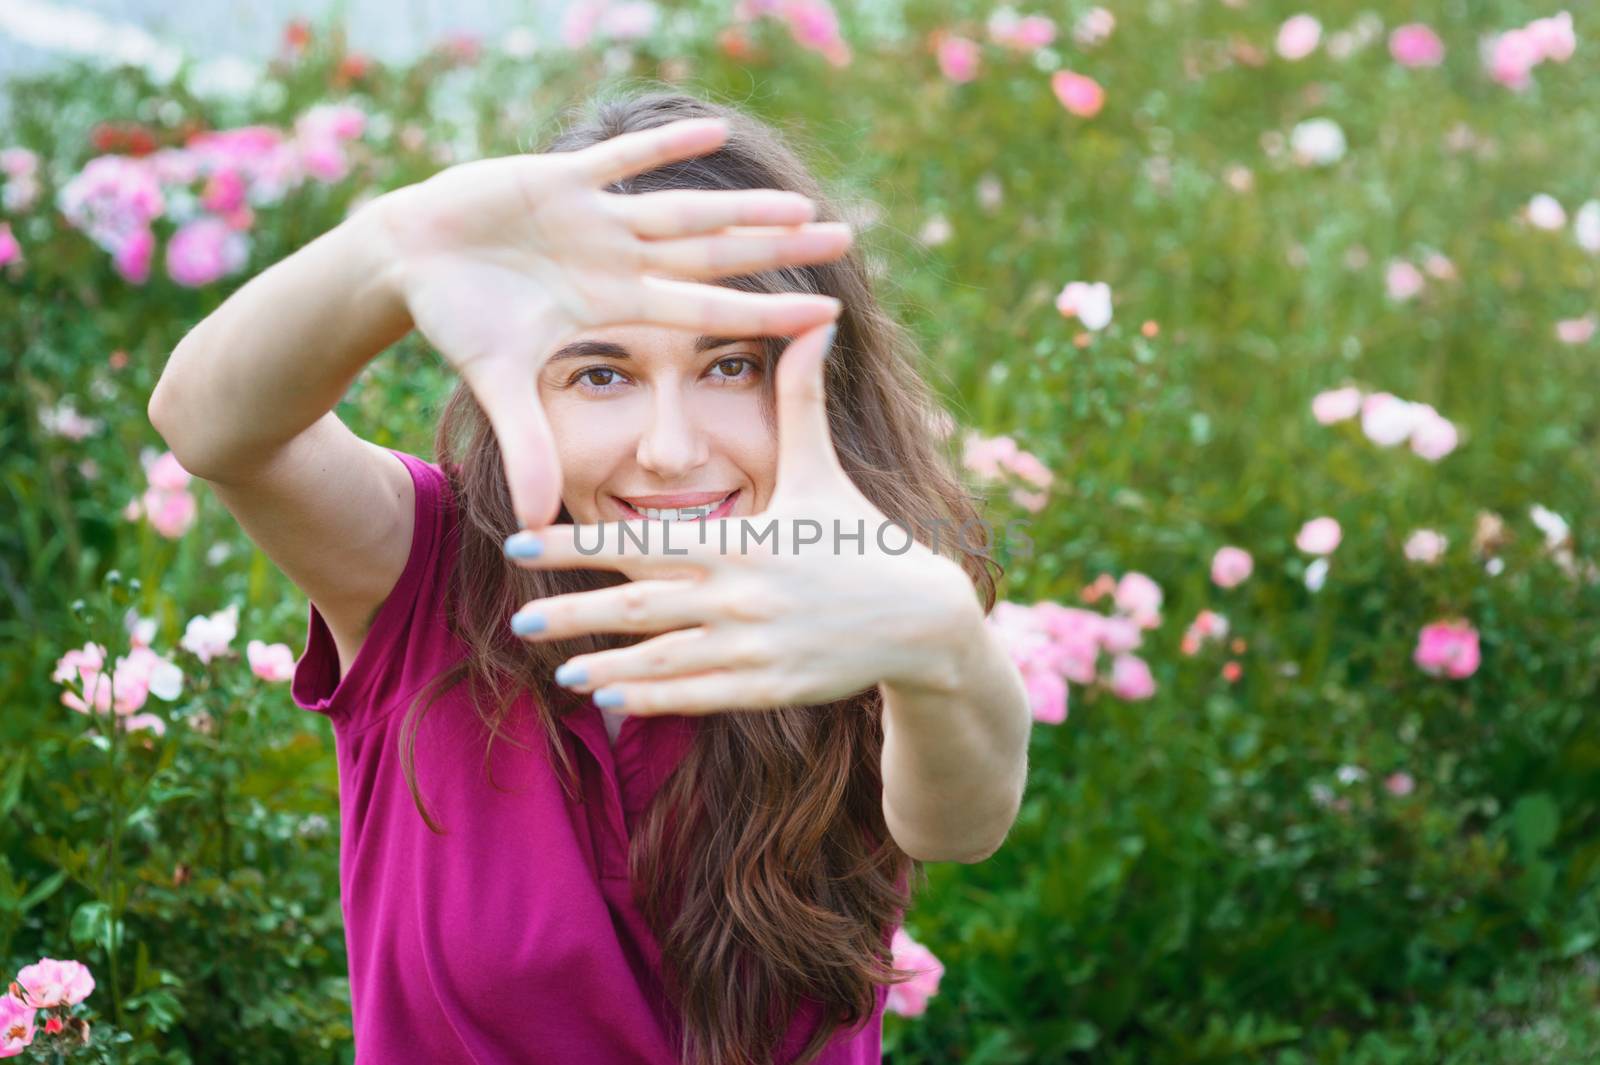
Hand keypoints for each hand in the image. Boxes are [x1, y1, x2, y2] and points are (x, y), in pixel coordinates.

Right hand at [374, 117, 851, 528]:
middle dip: (779, 247)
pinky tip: (713, 130)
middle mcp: (620, 260)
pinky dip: (661, 146)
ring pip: (684, 209)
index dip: (765, 311)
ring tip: (801, 200)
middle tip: (847, 239)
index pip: (708, 312)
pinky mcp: (559, 178)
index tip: (828, 312)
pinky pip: (621, 159)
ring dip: (741, 205)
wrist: (408, 261)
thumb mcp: (497, 385)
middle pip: (716, 255)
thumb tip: (536, 520)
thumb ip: (527, 444)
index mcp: (618, 305)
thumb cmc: (458, 319)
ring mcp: (596, 218)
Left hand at [502, 320, 985, 714]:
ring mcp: (756, 646)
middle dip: (575, 612)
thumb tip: (817, 320)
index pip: (642, 541)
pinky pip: (699, 696)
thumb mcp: (825, 470)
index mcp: (743, 539)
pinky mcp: (774, 687)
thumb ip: (804, 399)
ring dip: (605, 664)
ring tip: (558, 672)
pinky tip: (612, 699)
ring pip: (663, 658)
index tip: (520, 543)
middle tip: (518, 619)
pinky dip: (653, 698)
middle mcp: (741, 594)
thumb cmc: (863, 537)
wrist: (923, 618)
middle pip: (638, 606)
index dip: (577, 545)